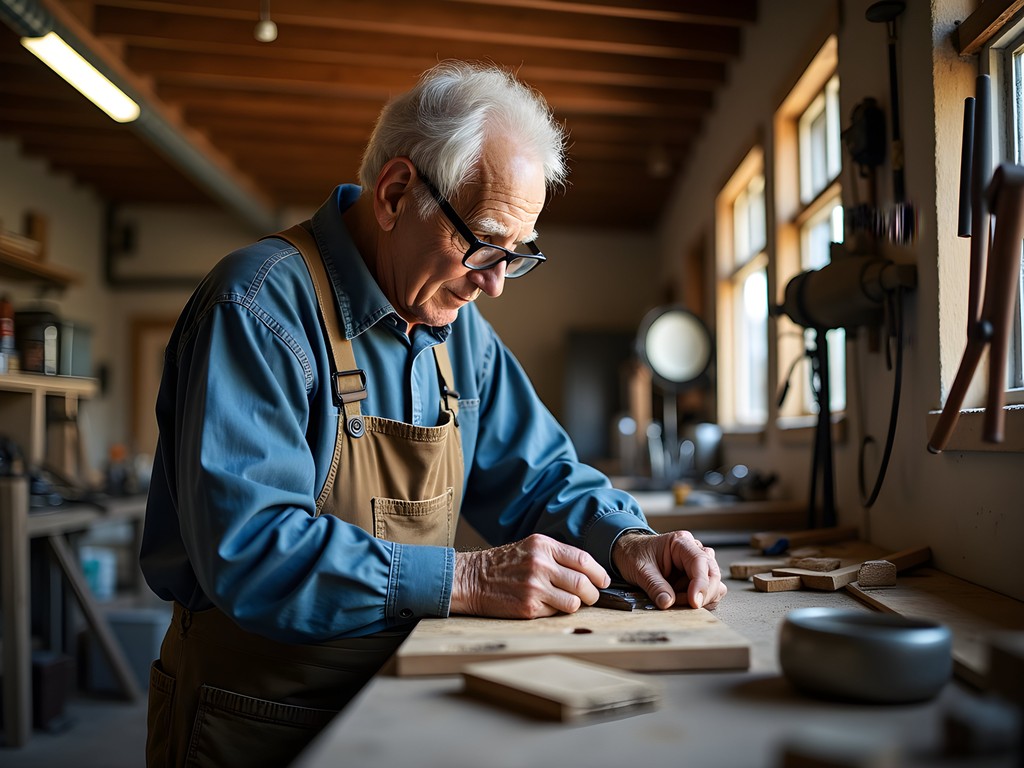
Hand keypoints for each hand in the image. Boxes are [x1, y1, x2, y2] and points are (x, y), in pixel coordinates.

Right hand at [451, 534, 610, 618]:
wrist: (473, 578)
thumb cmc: (504, 564)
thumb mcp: (531, 547)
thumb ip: (558, 555)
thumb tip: (589, 571)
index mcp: (543, 546)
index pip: (584, 561)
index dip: (599, 573)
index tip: (603, 581)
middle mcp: (541, 565)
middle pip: (583, 583)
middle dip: (593, 594)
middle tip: (592, 596)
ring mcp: (535, 587)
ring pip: (574, 602)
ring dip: (575, 605)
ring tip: (567, 602)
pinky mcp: (529, 607)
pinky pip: (556, 613)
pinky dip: (555, 611)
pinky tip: (545, 604)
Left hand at [611, 530, 726, 610]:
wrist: (628, 552)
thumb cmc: (634, 554)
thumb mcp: (640, 569)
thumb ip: (655, 586)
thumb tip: (668, 603)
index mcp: (681, 542)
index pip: (700, 561)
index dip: (701, 584)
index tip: (694, 602)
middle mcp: (693, 550)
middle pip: (712, 573)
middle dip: (703, 593)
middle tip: (685, 605)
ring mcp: (696, 564)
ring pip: (714, 583)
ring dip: (701, 597)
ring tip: (677, 599)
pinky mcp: (695, 577)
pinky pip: (707, 590)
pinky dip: (698, 600)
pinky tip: (680, 599)